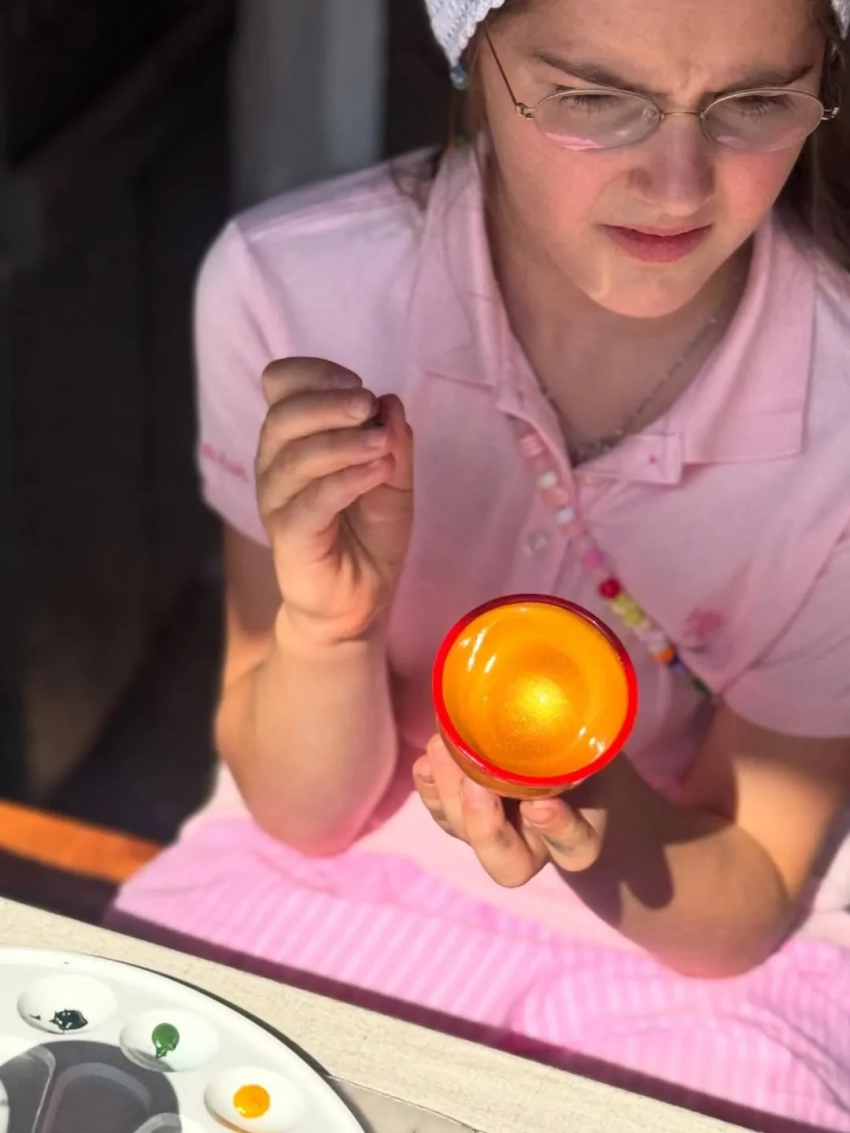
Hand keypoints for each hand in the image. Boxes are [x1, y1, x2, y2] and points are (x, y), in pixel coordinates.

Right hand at [256, 358, 413, 644]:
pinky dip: (347, 479)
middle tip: (368, 406)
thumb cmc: (370, 535)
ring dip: (344, 442)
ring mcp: (278, 501)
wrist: (362, 598)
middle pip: (282, 415)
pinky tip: (377, 471)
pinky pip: (311, 500)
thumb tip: (389, 402)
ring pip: (295, 456)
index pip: (279, 385)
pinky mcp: (288, 536)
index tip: (359, 384)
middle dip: (328, 402)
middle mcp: (276, 464)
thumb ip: (392, 441)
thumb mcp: (394, 479)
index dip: (314, 374)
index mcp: (294, 439)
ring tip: (383, 444)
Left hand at [413, 736, 608, 885]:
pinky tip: (426, 761)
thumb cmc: (583, 741)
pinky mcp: (460, 810)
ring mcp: (492, 829)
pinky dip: (429, 786)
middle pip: (507, 862)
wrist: (558, 734)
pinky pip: (439, 810)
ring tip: (443, 749)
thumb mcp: (592, 743)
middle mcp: (533, 844)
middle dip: (485, 827)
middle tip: (477, 785)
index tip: (541, 804)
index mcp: (579, 833)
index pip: (575, 846)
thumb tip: (561, 724)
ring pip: (464, 832)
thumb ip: (582, 746)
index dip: (558, 830)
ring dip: (449, 796)